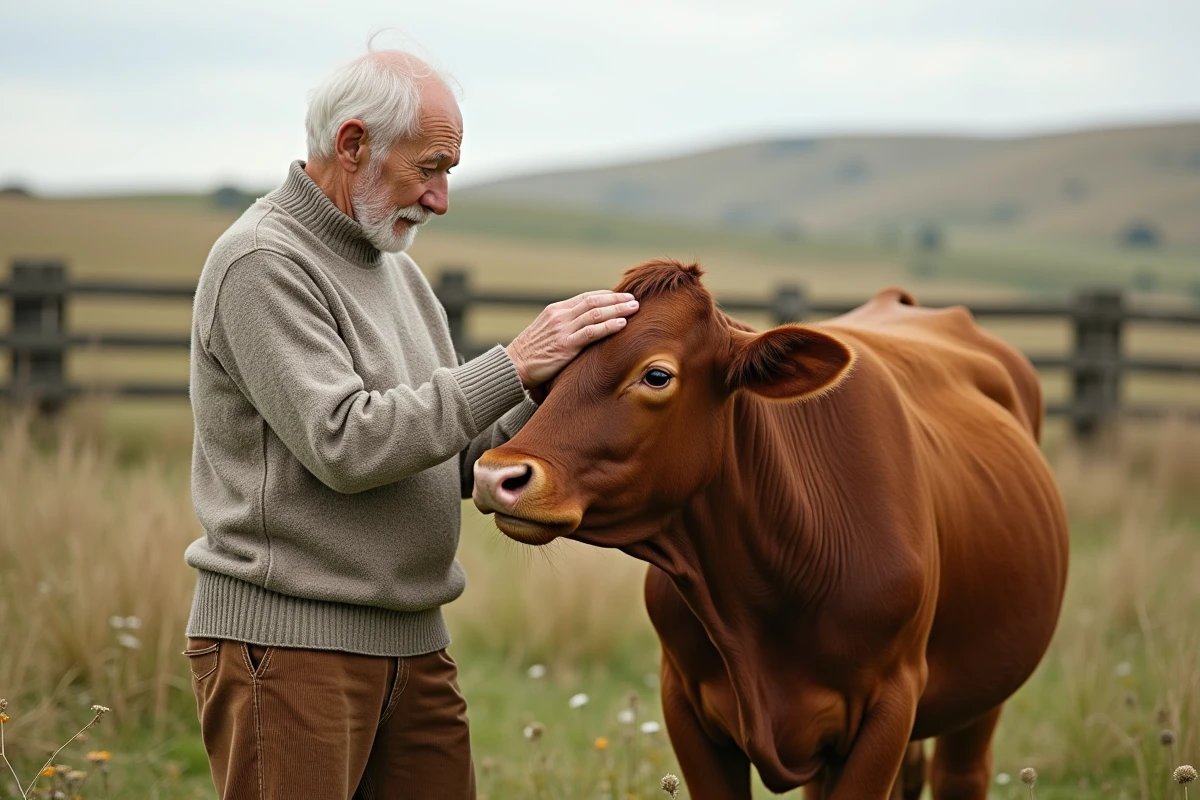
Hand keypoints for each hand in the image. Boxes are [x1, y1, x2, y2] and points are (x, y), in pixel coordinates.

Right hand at [506, 291, 639, 387]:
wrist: (513, 365)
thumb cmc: (532, 352)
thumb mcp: (546, 331)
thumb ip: (565, 324)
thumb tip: (586, 325)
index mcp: (556, 309)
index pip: (586, 297)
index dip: (607, 295)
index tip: (622, 297)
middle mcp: (560, 315)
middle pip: (594, 301)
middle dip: (617, 299)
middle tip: (635, 299)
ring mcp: (562, 329)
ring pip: (595, 313)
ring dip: (618, 310)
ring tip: (634, 308)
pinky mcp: (565, 345)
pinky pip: (591, 332)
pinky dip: (608, 327)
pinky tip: (622, 324)